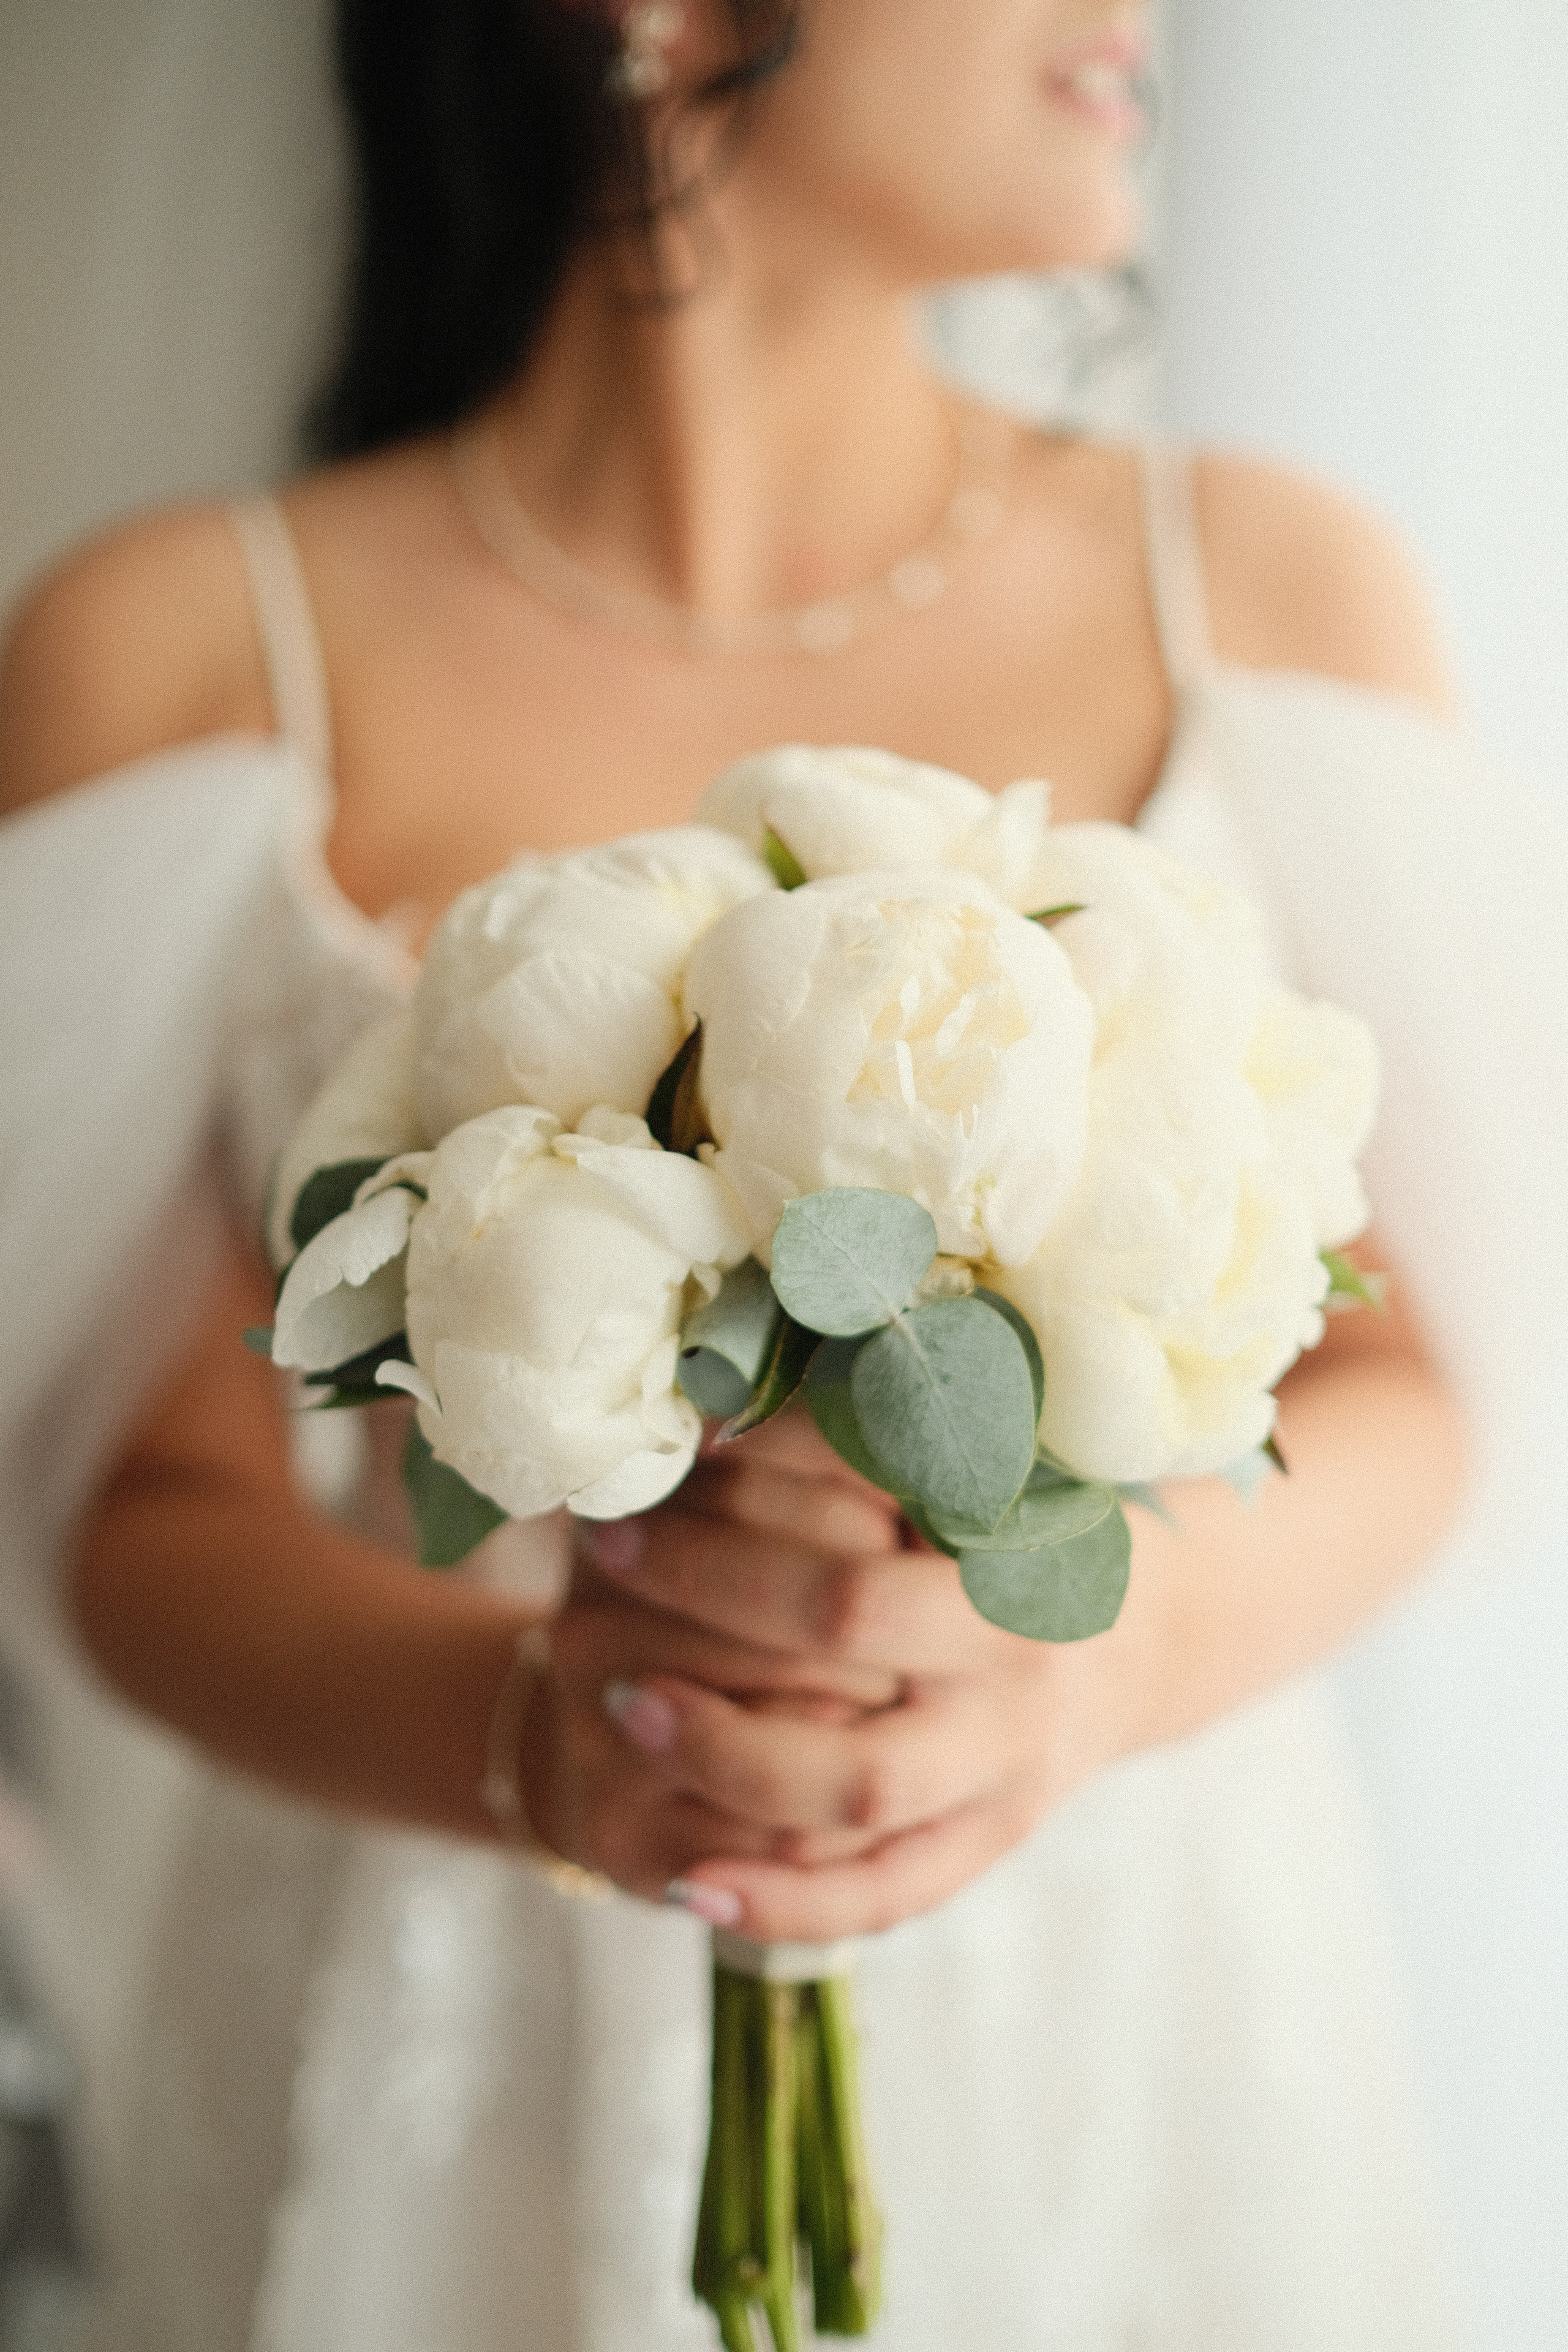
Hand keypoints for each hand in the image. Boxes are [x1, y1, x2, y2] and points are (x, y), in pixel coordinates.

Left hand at [520, 1410, 1124, 1943]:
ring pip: (858, 1791)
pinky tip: (687, 1889)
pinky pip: (881, 1895)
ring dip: (729, 1755)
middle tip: (600, 1572)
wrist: (1145, 1637)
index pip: (850, 1564)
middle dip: (709, 1603)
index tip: (624, 1510)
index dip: (725, 1541)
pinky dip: (784, 1903)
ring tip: (622, 1708)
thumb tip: (704, 1413)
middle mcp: (1013, 1670)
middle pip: (845, 1647)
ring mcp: (1003, 1774)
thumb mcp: (967, 1469)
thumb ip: (850, 1445)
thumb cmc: (1022, 1528)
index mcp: (1008, 1563)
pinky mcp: (983, 1848)